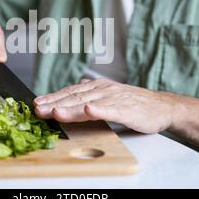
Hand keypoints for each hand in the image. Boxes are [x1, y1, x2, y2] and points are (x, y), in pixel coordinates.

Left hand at [34, 79, 177, 133]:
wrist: (162, 106)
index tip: (36, 104)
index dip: (52, 97)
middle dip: (54, 103)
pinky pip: (112, 109)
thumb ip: (90, 95)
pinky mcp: (128, 109)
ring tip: (55, 111)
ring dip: (71, 108)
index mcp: (97, 87)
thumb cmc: (133, 103)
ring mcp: (115, 98)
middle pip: (75, 97)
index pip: (70, 92)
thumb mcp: (108, 96)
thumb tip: (73, 91)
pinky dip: (100, 110)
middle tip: (38, 109)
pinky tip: (89, 110)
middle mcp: (103, 90)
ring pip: (89, 103)